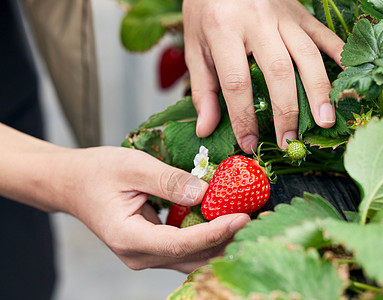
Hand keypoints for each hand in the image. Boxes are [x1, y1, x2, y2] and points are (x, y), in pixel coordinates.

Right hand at [0, 125, 249, 273]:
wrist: (73, 184)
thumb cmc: (97, 173)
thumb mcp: (132, 167)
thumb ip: (169, 181)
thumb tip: (206, 193)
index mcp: (130, 238)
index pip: (181, 244)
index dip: (215, 233)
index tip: (243, 217)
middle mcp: (140, 256)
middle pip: (193, 257)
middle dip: (227, 240)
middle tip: (258, 219)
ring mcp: (147, 255)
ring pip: (192, 258)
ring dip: (221, 242)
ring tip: (250, 221)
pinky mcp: (154, 248)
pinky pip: (186, 250)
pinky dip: (208, 238)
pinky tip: (227, 222)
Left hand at [183, 0, 344, 152]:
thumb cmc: (207, 9)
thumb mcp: (195, 46)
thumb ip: (202, 88)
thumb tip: (205, 129)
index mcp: (224, 29)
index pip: (236, 82)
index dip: (243, 118)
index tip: (249, 143)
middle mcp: (257, 21)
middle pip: (278, 71)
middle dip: (286, 111)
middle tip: (289, 141)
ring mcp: (284, 15)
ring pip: (308, 55)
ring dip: (319, 91)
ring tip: (325, 121)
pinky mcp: (301, 12)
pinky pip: (325, 34)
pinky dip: (340, 56)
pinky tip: (350, 78)